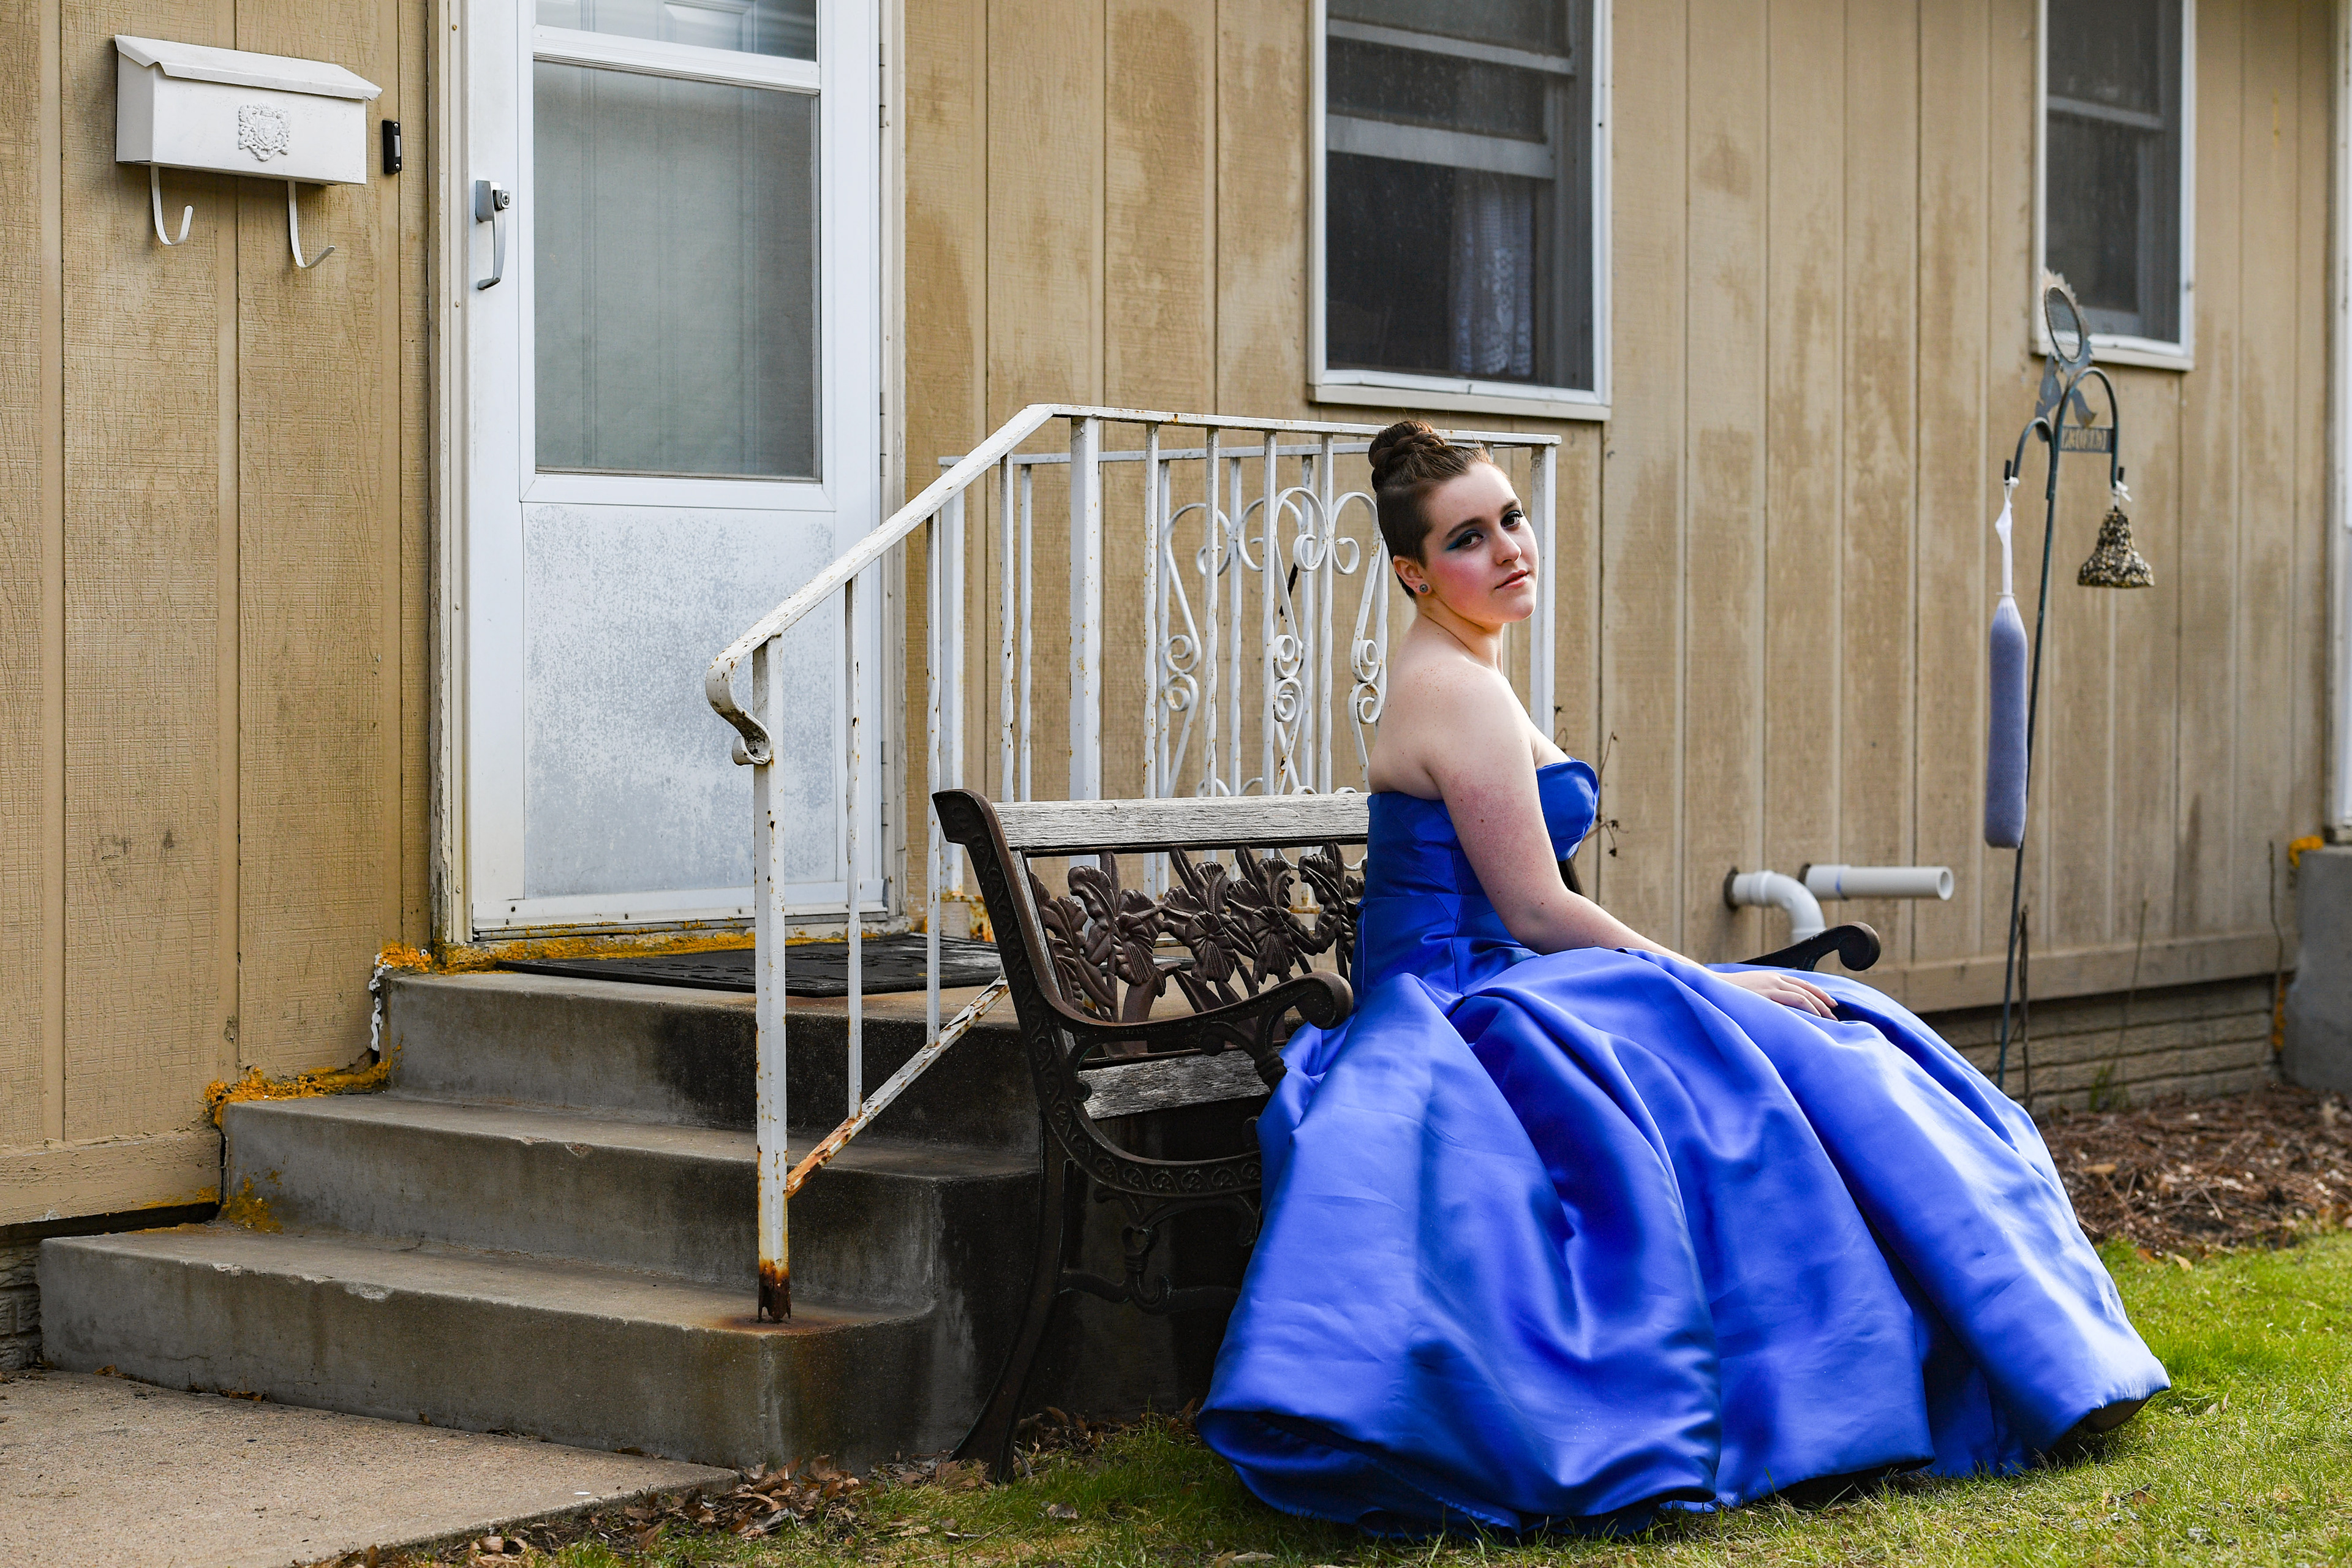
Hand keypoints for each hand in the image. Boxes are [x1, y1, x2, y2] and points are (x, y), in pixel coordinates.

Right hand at [1722, 969, 1838, 1018]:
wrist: (1711, 986)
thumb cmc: (1730, 992)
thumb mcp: (1753, 988)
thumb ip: (1767, 994)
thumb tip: (1781, 1008)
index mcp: (1773, 976)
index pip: (1804, 983)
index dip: (1820, 994)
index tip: (1832, 1005)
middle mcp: (1774, 979)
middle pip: (1807, 990)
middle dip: (1824, 1004)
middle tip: (1834, 1018)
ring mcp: (1769, 987)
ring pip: (1803, 996)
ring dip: (1818, 1009)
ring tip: (1827, 1021)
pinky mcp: (1764, 996)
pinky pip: (1791, 1002)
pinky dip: (1805, 1010)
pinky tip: (1812, 1020)